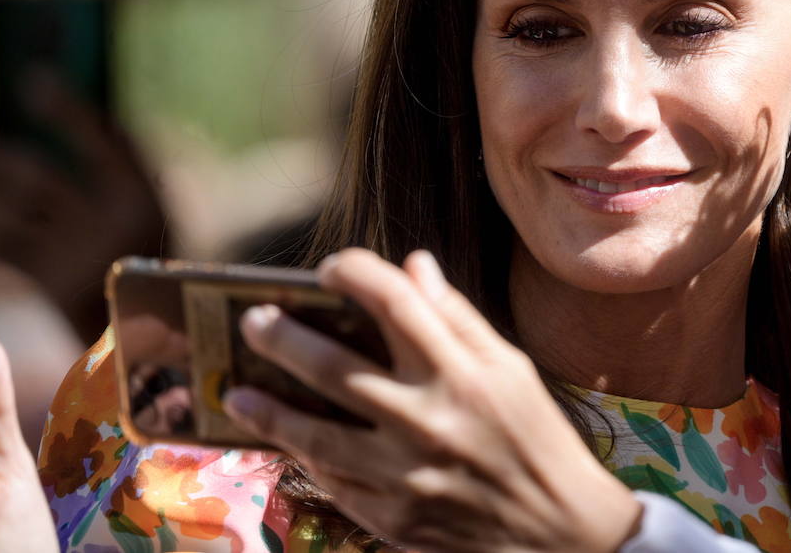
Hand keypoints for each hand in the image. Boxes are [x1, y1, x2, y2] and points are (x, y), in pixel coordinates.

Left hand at [0, 78, 166, 338]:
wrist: (147, 321)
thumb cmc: (144, 243)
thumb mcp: (152, 196)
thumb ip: (122, 151)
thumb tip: (68, 98)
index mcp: (141, 198)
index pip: (97, 136)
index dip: (63, 104)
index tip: (32, 77)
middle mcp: (105, 227)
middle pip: (35, 176)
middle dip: (0, 157)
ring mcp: (71, 258)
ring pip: (6, 212)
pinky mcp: (44, 284)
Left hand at [223, 249, 642, 552]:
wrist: (558, 530)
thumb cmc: (533, 435)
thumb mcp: (510, 366)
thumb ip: (457, 316)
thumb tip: (414, 265)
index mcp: (462, 372)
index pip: (395, 303)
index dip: (355, 274)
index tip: (329, 269)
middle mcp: (429, 418)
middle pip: (335, 367)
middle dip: (284, 338)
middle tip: (252, 321)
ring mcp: (406, 473)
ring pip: (316, 434)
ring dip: (268, 408)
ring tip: (233, 390)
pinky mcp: (394, 517)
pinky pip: (332, 481)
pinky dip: (302, 457)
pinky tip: (281, 439)